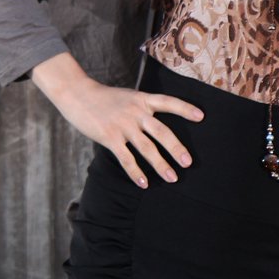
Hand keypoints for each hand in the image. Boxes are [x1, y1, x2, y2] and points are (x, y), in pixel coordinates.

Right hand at [30, 53, 202, 187]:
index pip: (168, 102)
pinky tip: (144, 184)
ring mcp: (123, 125)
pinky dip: (136, 173)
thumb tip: (154, 125)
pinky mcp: (109, 137)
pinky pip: (126, 158)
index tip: (201, 116)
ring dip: (160, 165)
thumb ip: (141, 108)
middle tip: (188, 162)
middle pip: (161, 132)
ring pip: (147, 148)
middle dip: (176, 148)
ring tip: (172, 178)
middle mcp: (135, 112)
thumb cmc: (103, 97)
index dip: (185, 109)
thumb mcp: (127, 96)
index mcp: (141, 99)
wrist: (77, 94)